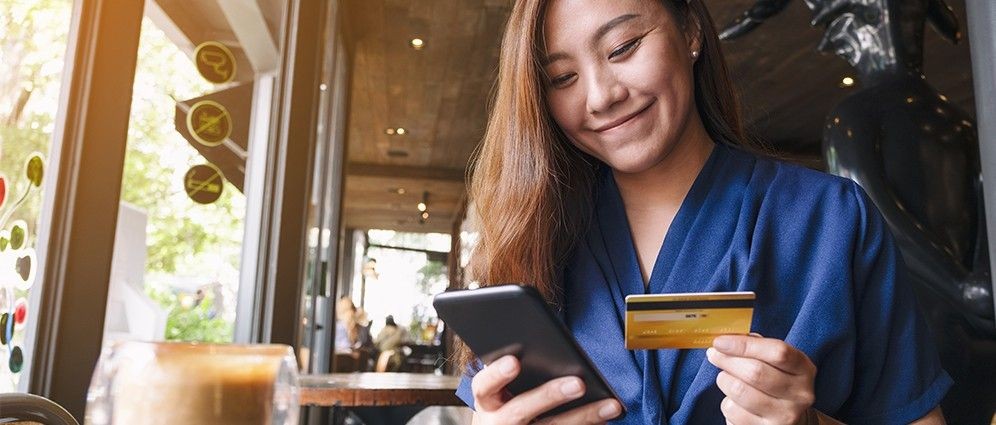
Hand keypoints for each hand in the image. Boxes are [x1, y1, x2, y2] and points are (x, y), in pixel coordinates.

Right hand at [470, 355, 622, 423]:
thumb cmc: (507, 400)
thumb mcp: (501, 388)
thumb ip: (515, 369)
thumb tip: (545, 344)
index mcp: (487, 400)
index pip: (484, 386)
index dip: (497, 374)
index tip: (514, 361)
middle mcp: (499, 422)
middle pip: (520, 411)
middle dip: (549, 396)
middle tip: (578, 383)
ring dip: (583, 417)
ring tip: (611, 405)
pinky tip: (606, 419)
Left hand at [706, 334, 816, 424]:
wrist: (789, 420)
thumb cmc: (776, 383)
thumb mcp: (775, 362)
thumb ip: (756, 347)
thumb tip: (726, 340)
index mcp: (804, 369)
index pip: (777, 352)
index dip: (744, 345)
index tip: (720, 341)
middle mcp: (800, 394)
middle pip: (755, 372)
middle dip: (727, 360)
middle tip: (714, 355)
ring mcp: (785, 417)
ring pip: (740, 391)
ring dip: (725, 381)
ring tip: (726, 379)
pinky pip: (733, 412)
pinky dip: (727, 403)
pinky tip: (734, 401)